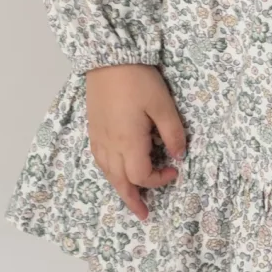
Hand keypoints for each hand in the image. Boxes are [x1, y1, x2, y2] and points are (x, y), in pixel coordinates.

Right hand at [84, 64, 187, 220]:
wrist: (108, 57)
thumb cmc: (137, 79)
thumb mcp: (163, 105)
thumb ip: (172, 133)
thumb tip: (177, 155)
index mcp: (128, 142)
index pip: (142, 176)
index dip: (159, 180)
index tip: (174, 171)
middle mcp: (110, 144)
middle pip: (119, 183)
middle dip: (133, 200)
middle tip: (143, 214)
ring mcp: (99, 137)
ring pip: (107, 173)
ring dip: (119, 188)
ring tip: (130, 197)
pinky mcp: (93, 128)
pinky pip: (100, 159)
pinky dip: (109, 172)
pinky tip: (115, 170)